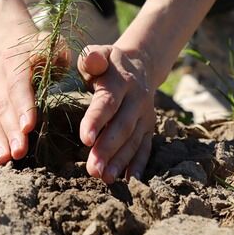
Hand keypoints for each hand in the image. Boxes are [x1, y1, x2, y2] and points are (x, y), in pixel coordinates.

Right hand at [0, 32, 68, 163]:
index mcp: (15, 62)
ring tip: (4, 159)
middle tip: (19, 152)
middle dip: (11, 132)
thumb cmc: (41, 49)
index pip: (19, 86)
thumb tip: (60, 61)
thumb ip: (58, 54)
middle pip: (3, 106)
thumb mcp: (52, 45)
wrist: (12, 44)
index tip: (28, 127)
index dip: (23, 106)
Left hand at [78, 45, 155, 183]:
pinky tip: (130, 180)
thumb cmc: (108, 64)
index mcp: (120, 81)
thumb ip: (92, 58)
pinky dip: (139, 165)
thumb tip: (92, 60)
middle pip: (122, 126)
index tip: (84, 139)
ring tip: (105, 178)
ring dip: (121, 161)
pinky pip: (146, 148)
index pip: (108, 102)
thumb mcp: (98, 54)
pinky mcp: (149, 127)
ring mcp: (146, 115)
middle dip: (107, 149)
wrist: (140, 65)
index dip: (96, 120)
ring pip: (134, 140)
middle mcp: (137, 99)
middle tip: (92, 169)